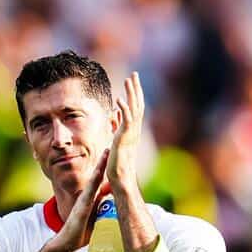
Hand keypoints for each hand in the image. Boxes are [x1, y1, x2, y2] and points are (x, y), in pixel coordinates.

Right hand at [51, 150, 109, 251]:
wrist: (65, 243)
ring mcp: (84, 200)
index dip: (107, 169)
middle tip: (112, 145)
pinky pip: (90, 191)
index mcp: (92, 200)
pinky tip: (99, 172)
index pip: (101, 181)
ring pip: (94, 179)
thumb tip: (111, 212)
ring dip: (100, 165)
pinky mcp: (82, 207)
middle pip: (98, 175)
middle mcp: (88, 196)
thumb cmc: (80, 234)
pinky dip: (94, 180)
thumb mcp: (94, 220)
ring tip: (107, 151)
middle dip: (104, 161)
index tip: (114, 156)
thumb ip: (100, 214)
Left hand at [106, 72, 144, 190]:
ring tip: (129, 80)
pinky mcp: (124, 138)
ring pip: (133, 109)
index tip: (132, 81)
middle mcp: (134, 129)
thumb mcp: (116, 138)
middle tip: (134, 74)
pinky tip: (119, 100)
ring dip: (131, 94)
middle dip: (135, 89)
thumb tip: (113, 113)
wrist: (120, 177)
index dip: (135, 93)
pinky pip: (126, 121)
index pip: (136, 107)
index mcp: (132, 129)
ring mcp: (131, 133)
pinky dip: (124, 109)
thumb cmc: (117, 161)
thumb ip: (116, 125)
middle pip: (137, 104)